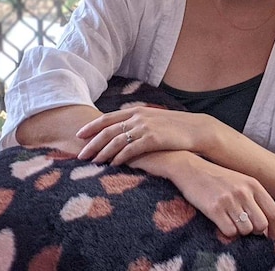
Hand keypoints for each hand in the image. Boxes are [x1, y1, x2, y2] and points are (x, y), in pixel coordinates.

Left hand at [74, 106, 213, 163]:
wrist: (195, 129)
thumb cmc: (174, 127)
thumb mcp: (153, 119)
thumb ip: (138, 122)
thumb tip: (123, 130)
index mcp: (136, 110)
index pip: (108, 118)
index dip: (91, 126)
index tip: (79, 134)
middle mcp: (138, 117)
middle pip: (107, 130)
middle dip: (92, 143)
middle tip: (80, 154)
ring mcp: (144, 128)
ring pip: (116, 141)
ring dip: (102, 152)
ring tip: (93, 162)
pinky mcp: (152, 139)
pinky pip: (130, 150)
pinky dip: (119, 158)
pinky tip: (113, 165)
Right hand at [159, 152, 274, 240]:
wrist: (190, 169)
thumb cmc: (217, 178)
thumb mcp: (240, 181)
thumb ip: (255, 198)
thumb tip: (268, 223)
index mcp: (253, 184)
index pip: (274, 212)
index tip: (271, 236)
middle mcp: (243, 192)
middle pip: (261, 224)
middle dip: (256, 231)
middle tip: (247, 229)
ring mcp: (229, 200)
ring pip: (246, 230)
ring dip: (240, 231)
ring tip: (231, 222)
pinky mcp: (214, 209)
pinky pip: (230, 232)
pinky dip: (227, 232)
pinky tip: (221, 223)